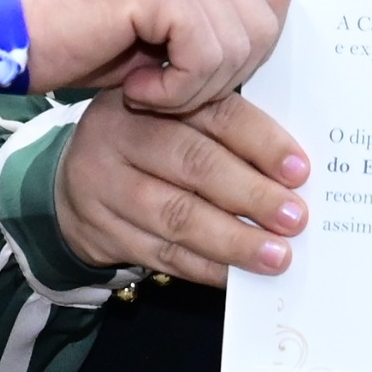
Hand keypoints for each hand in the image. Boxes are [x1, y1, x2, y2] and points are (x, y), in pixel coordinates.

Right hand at [0, 0, 287, 106]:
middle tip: (168, 87)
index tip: (198, 74)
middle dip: (226, 73)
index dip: (245, 48)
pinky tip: (136, 88)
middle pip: (265, 19)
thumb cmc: (63, 33)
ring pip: (241, 42)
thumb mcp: (154, 23)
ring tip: (146, 87)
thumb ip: (205, 19)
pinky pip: (207, 54)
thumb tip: (260, 47)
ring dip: (197, 87)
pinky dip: (178, 90)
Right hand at [59, 93, 310, 282]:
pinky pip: (161, 254)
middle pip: (194, 165)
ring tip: (275, 255)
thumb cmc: (147, 146)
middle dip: (252, 195)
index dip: (261, 142)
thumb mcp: (176, 117)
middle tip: (294, 218)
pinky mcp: (101, 231)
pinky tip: (237, 275)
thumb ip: (225, 131)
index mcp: (152, 95)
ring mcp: (104, 185)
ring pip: (177, 216)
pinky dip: (205, 267)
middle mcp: (121, 134)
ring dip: (233, 240)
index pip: (215, 114)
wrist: (72, 185)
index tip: (300, 172)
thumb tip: (293, 172)